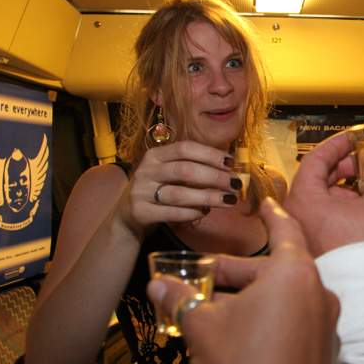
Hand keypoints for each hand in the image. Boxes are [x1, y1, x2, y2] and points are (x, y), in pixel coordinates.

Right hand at [119, 140, 240, 235]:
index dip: (210, 154)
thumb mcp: (169, 173)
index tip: (231, 163)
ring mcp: (141, 192)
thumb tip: (230, 168)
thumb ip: (193, 167)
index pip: (185, 148)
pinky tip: (206, 211)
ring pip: (179, 194)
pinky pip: (172, 213)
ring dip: (208, 197)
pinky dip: (193, 213)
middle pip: (185, 170)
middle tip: (235, 185)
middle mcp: (146, 171)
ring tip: (228, 200)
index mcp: (156, 155)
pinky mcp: (140, 212)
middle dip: (215, 177)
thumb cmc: (158, 190)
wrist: (127, 215)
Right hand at [147, 198, 339, 363]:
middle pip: (275, 268)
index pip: (285, 230)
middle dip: (238, 271)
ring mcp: (325, 325)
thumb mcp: (202, 328)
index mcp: (295, 275)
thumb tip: (158, 285)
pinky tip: (235, 334)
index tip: (266, 201)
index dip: (272, 214)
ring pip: (283, 298)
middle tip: (205, 272)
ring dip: (248, 298)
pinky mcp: (323, 352)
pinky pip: (293, 321)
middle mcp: (319, 293)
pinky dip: (267, 318)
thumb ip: (182, 299)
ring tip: (210, 307)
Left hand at [284, 130, 363, 256]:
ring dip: (349, 190)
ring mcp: (303, 238)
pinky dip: (345, 210)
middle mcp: (296, 220)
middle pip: (318, 180)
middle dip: (347, 169)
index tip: (353, 139)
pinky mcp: (314, 251)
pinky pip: (325, 221)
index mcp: (303, 203)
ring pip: (323, 201)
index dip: (337, 145)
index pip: (314, 159)